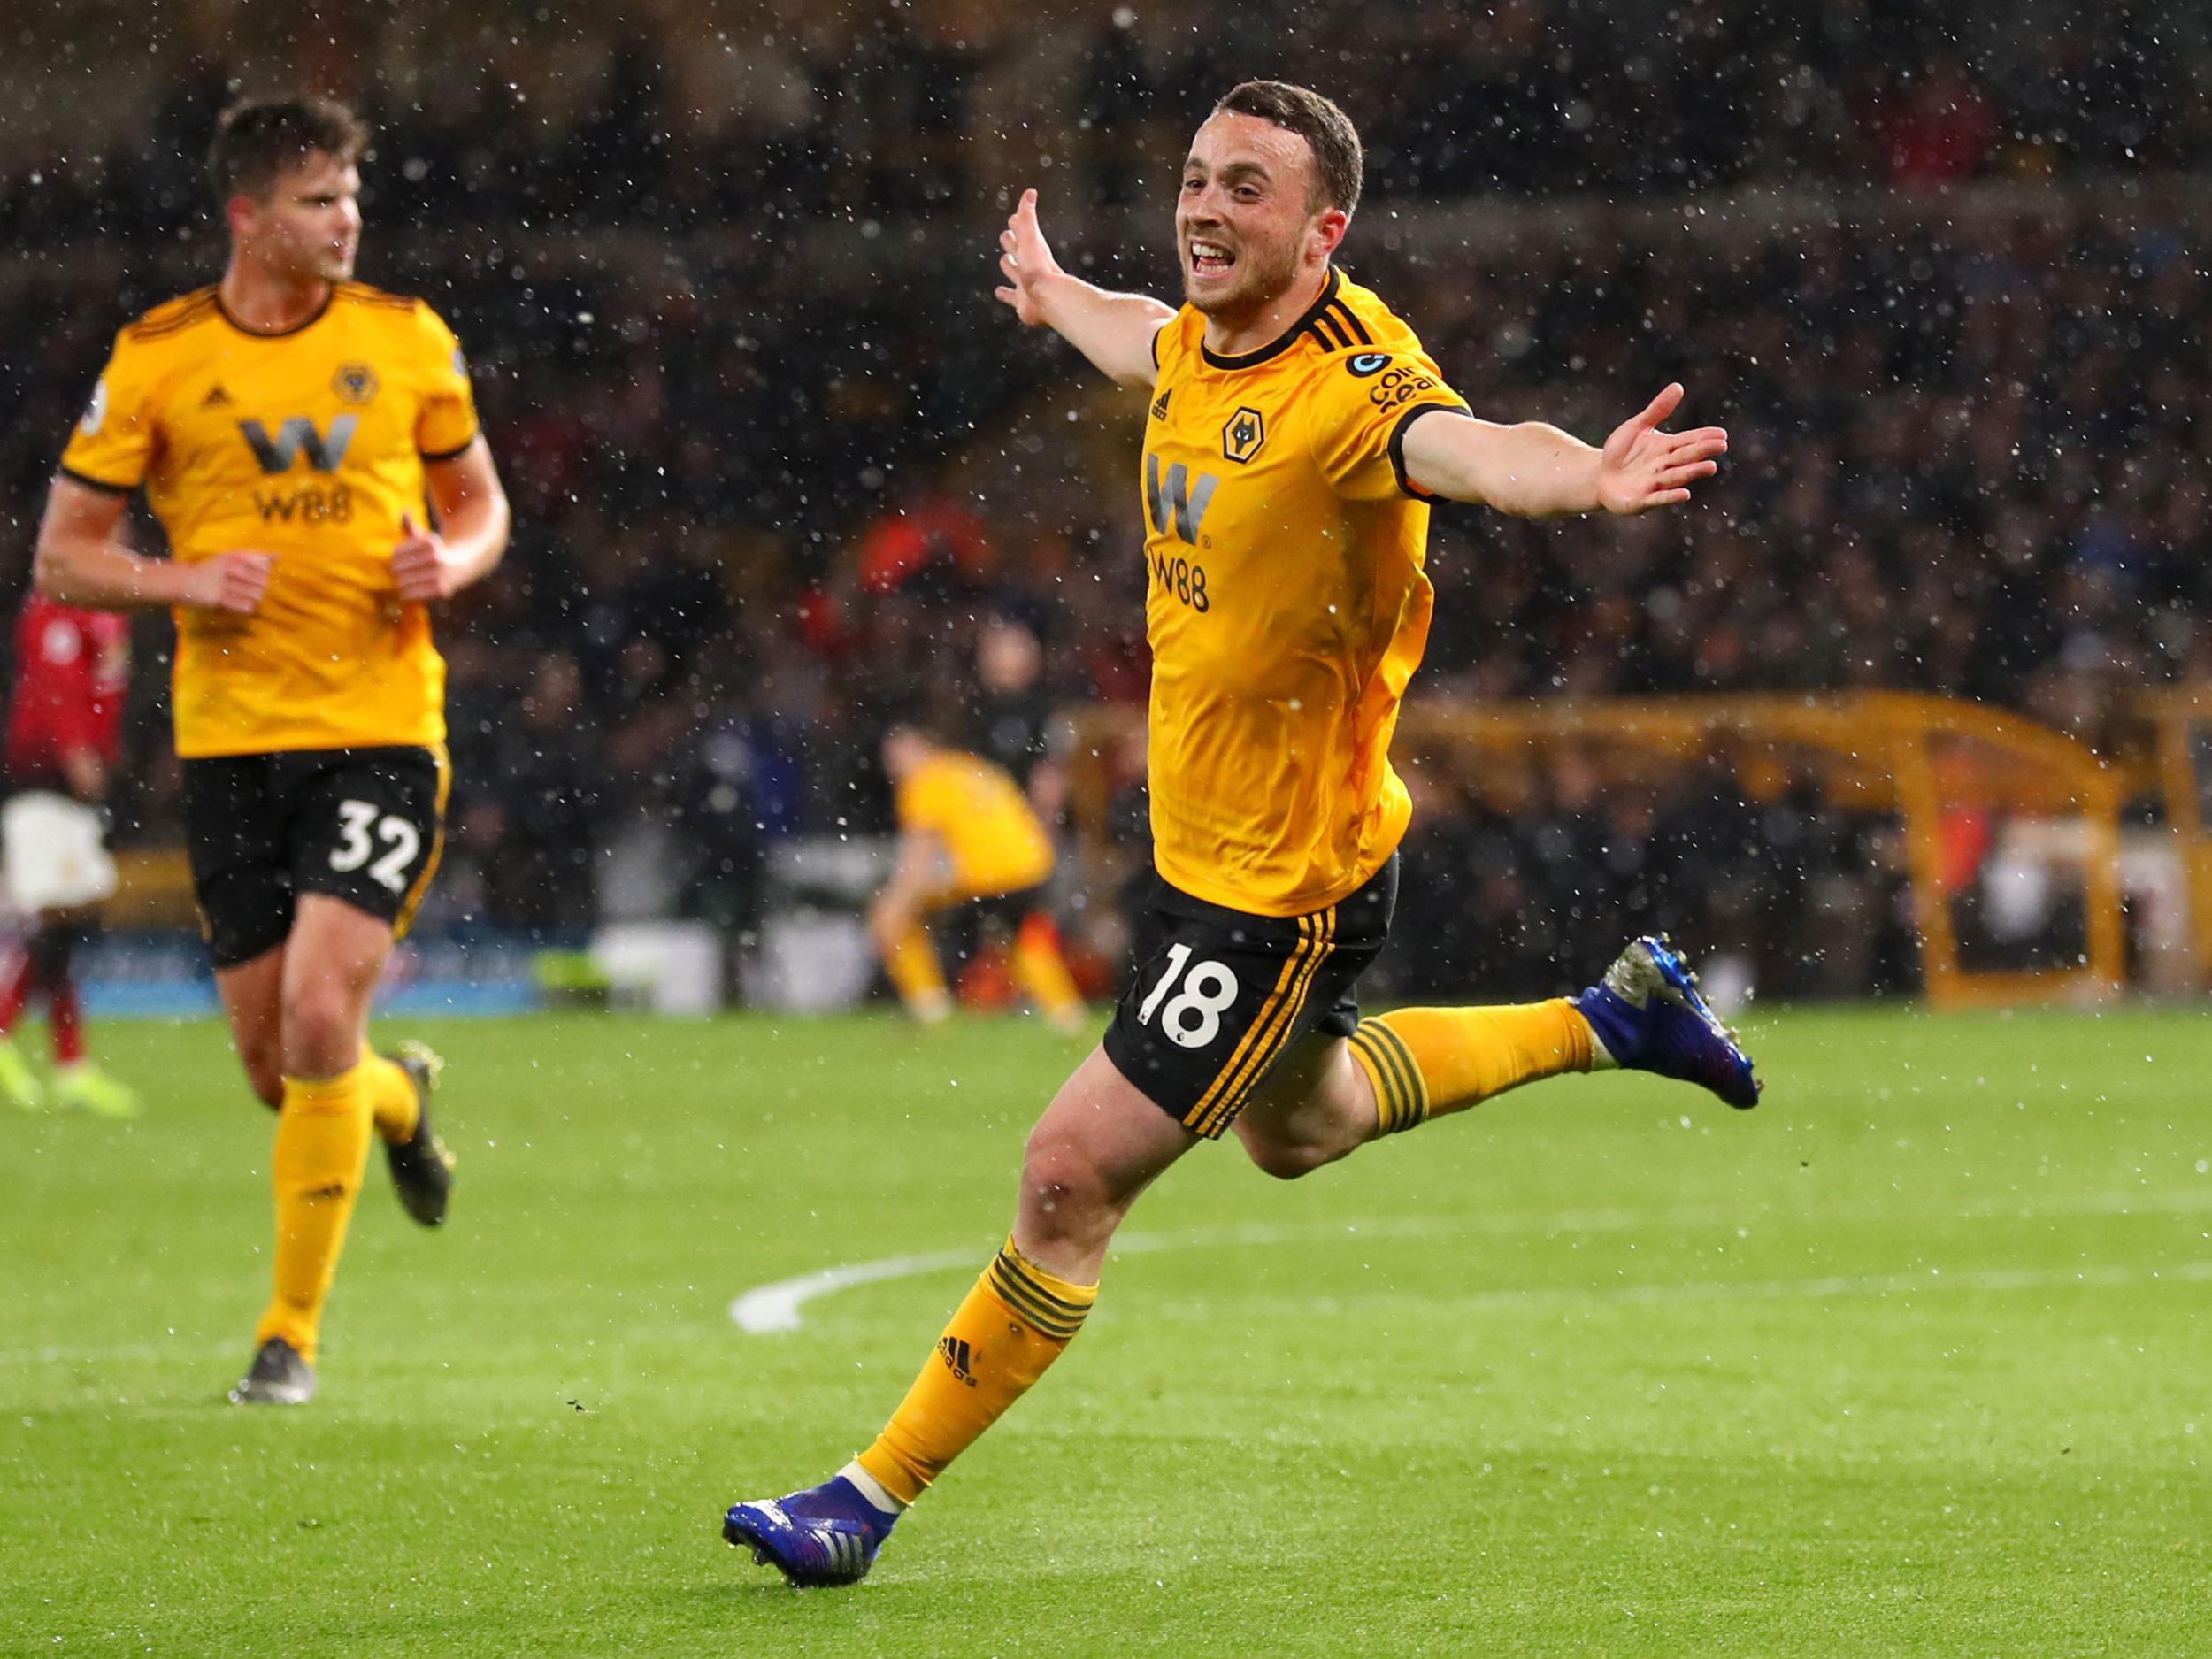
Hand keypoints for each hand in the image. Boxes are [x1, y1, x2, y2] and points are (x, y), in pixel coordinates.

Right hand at [183, 550, 272, 613]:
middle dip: (261, 588)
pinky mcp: (220, 598)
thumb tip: (278, 555)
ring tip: (245, 598)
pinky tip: (241, 605)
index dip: (264, 573)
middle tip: (250, 590)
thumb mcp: (231, 557)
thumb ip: (255, 556)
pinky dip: (247, 607)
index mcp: (236, 555)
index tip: (254, 575)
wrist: (185, 581)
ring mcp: (225, 582)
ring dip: (255, 599)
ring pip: (257, 595)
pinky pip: (245, 606)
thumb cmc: (212, 570)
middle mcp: (232, 567)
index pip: (265, 565)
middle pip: (264, 581)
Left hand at [391, 512, 455, 601]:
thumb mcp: (425, 539)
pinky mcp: (441, 590)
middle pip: (397, 568)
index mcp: (429, 543)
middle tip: (400, 574)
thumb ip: (411, 528)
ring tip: (404, 583)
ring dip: (400, 584)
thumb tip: (405, 512)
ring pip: (402, 582)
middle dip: (396, 572)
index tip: (399, 561)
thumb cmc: (435, 552)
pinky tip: (410, 592)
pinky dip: (407, 595)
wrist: (462, 566)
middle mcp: (435, 558)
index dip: (394, 558)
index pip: (396, 553)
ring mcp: (439, 574)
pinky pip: (411, 595)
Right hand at [993, 188, 1063, 326]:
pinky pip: (1010, 296)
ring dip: (1008, 266)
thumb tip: (1030, 193)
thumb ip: (1027, 216)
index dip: (1017, 223)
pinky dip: (1005, 294)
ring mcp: (1024, 283)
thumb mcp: (1030, 236)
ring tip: (1005, 261)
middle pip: (1017, 250)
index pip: (1022, 231)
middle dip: (1011, 242)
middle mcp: (1028, 266)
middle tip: (1007, 236)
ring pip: (1013, 272)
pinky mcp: (1021, 301)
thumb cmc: (1039, 268)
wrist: (1048, 299)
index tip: (1015, 216)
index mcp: (1031, 249)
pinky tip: (1000, 293)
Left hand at [1596, 384, 1727, 514]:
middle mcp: (1665, 465)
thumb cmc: (1622, 451)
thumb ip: (1657, 410)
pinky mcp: (1642, 500)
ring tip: (1710, 467)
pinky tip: (1685, 494)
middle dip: (1703, 451)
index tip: (1722, 434)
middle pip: (1686, 457)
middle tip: (1722, 445)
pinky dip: (1671, 496)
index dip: (1704, 437)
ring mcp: (1655, 483)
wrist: (1600, 477)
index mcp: (1666, 447)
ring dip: (1692, 472)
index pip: (1688, 440)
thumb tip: (1678, 386)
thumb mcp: (1637, 427)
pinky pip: (1659, 498)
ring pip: (1676, 476)